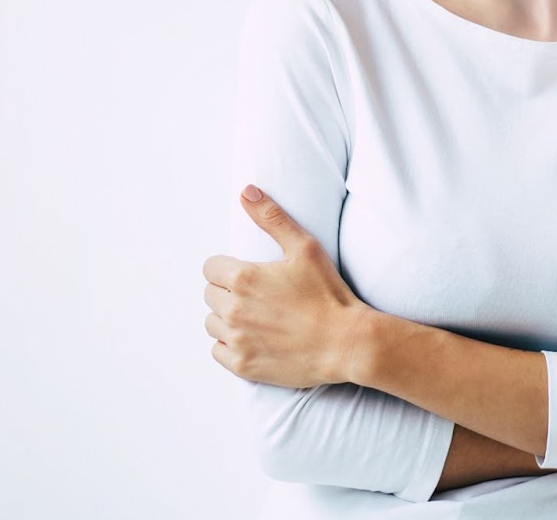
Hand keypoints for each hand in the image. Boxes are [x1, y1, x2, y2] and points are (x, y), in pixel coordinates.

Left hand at [202, 184, 370, 388]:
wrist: (346, 343)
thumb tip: (246, 192)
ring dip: (226, 318)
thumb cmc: (328, 294)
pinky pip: (217, 351)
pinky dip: (230, 345)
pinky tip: (252, 338)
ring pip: (211, 323)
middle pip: (209, 294)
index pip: (210, 267)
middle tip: (256, 295)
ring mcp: (236, 340)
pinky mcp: (242, 365)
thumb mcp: (304, 247)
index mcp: (242, 277)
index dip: (227, 268)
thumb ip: (272, 217)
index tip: (245, 273)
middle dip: (227, 291)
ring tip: (254, 317)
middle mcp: (233, 309)